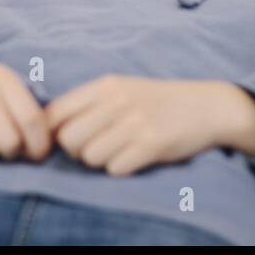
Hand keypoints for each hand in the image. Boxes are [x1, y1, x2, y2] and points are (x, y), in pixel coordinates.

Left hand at [44, 76, 254, 175]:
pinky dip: (121, 169)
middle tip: (95, 149)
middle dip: (77, 151)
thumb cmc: (156, 101)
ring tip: (118, 152)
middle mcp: (117, 100)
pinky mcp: (151, 144)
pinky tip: (134, 158)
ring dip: (100, 162)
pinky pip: (115, 169)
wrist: (206, 106)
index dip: (53, 133)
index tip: (65, 140)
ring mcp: (135, 122)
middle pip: (68, 139)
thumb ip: (88, 103)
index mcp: (105, 85)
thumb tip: (49, 127)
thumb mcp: (121, 89)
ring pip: (90, 157)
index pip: (56, 112)